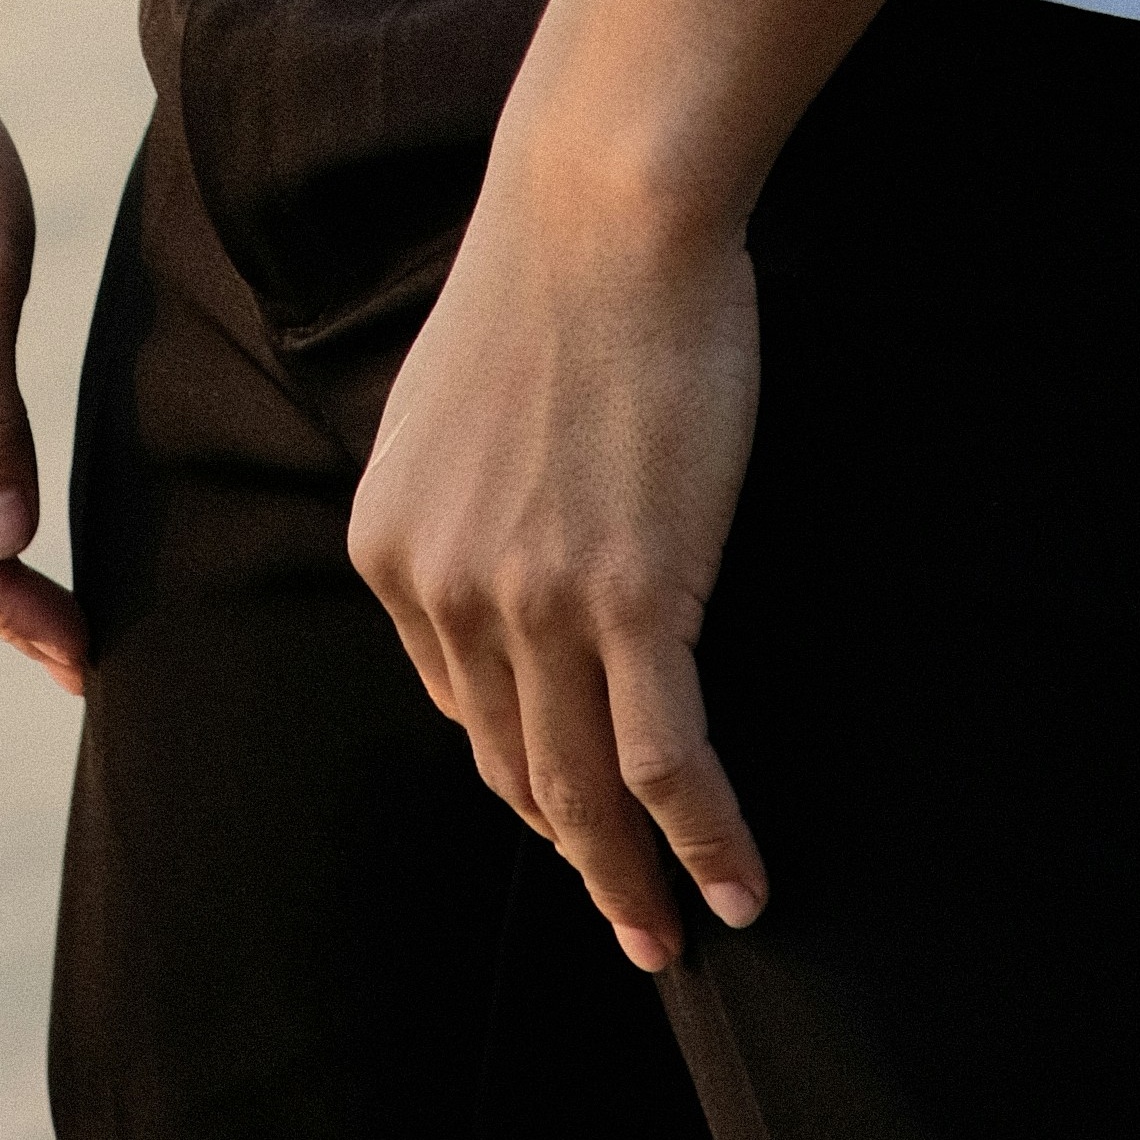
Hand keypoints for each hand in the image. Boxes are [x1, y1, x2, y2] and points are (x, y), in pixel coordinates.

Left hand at [346, 116, 767, 965]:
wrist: (601, 206)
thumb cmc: (549, 287)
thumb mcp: (455, 414)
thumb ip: (461, 511)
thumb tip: (505, 576)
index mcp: (392, 548)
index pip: (459, 709)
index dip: (523, 773)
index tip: (576, 815)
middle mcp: (445, 590)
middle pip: (516, 770)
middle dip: (575, 856)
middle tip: (631, 921)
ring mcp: (534, 601)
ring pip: (587, 789)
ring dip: (638, 883)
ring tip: (680, 933)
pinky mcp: (634, 595)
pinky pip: (668, 761)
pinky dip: (708, 841)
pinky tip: (747, 886)